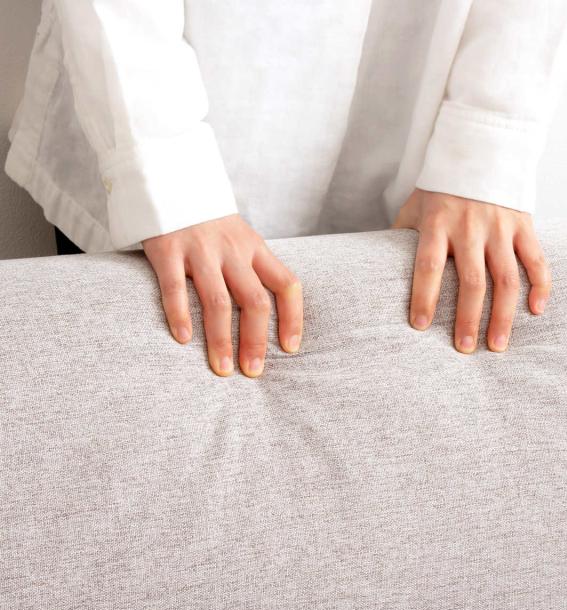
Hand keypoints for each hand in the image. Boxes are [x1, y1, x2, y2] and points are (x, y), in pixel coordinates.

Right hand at [142, 214, 302, 376]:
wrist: (171, 174)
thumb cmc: (208, 219)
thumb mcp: (239, 237)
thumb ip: (251, 267)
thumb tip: (262, 315)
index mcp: (255, 247)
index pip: (286, 284)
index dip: (293, 318)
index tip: (291, 348)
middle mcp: (233, 250)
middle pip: (255, 301)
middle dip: (256, 341)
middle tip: (253, 372)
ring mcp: (200, 249)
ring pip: (218, 301)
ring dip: (221, 340)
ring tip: (221, 369)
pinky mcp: (168, 248)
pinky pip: (175, 287)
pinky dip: (179, 315)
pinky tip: (183, 340)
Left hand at [391, 189, 550, 352]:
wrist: (478, 148)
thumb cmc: (439, 189)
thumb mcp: (413, 208)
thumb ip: (401, 239)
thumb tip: (378, 273)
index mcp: (437, 224)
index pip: (428, 266)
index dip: (424, 297)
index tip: (420, 326)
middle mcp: (470, 227)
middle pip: (471, 281)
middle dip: (467, 319)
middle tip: (463, 349)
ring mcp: (500, 227)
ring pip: (506, 278)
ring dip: (503, 316)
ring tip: (497, 345)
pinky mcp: (524, 224)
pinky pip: (536, 259)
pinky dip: (541, 285)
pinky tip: (536, 311)